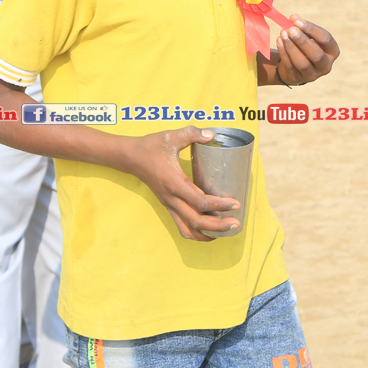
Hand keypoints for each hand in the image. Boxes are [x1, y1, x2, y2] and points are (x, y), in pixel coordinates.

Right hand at [128, 126, 240, 241]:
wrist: (131, 157)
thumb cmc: (151, 147)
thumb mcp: (171, 136)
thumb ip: (192, 133)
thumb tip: (212, 135)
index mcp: (174, 183)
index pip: (200, 201)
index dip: (219, 205)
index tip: (235, 204)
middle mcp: (171, 198)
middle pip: (196, 221)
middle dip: (218, 226)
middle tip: (236, 223)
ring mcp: (169, 204)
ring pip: (188, 229)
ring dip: (208, 234)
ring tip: (225, 231)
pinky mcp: (168, 206)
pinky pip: (182, 227)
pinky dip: (196, 233)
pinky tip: (209, 231)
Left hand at [276, 16, 339, 85]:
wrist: (294, 65)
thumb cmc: (304, 45)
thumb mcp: (306, 34)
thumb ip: (301, 25)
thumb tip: (294, 17)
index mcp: (333, 51)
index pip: (326, 39)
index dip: (312, 29)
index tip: (298, 21)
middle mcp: (326, 65)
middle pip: (316, 54)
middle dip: (303, 41)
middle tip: (291, 29)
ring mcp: (312, 75)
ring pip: (302, 62)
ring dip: (291, 47)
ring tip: (283, 33)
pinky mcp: (298, 78)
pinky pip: (290, 65)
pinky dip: (284, 52)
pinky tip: (279, 40)